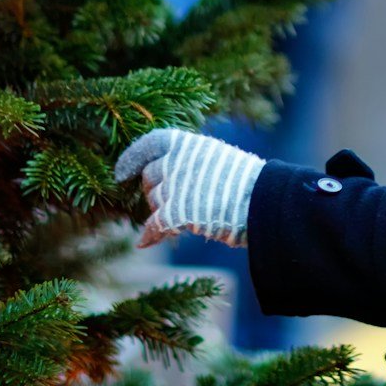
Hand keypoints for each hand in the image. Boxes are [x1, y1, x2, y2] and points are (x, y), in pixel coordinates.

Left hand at [113, 127, 263, 247]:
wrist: (263, 201)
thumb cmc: (248, 181)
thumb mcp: (217, 158)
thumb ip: (193, 163)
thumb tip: (172, 177)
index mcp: (189, 143)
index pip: (151, 144)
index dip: (132, 158)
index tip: (121, 172)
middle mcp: (177, 161)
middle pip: (150, 177)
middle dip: (154, 190)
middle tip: (166, 203)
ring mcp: (175, 186)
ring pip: (155, 202)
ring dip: (160, 212)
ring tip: (176, 222)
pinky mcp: (177, 212)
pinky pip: (155, 225)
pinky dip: (149, 234)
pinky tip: (144, 243)